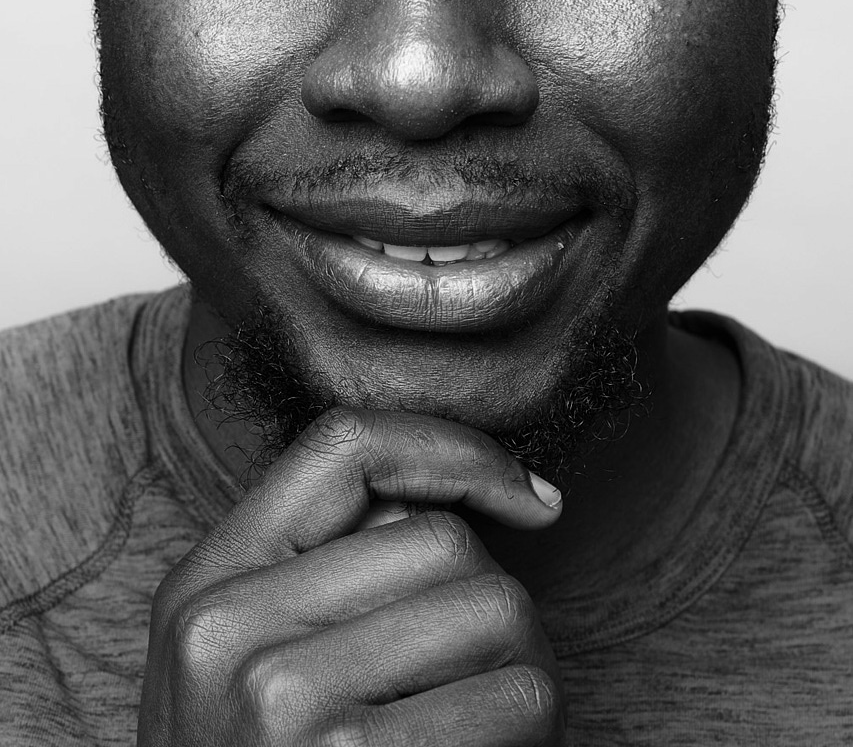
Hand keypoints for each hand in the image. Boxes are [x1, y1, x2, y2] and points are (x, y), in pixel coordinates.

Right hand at [138, 407, 566, 745]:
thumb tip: (494, 499)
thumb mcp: (249, 659)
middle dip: (495, 601)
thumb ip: (331, 568)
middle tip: (483, 672)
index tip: (529, 497)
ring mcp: (283, 701)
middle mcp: (230, 629)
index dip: (453, 450)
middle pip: (445, 542)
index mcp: (206, 582)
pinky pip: (520, 696)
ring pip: (499, 608)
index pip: (345, 446)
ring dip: (523, 665)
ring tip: (479, 722)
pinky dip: (532, 728)